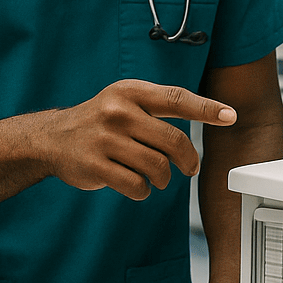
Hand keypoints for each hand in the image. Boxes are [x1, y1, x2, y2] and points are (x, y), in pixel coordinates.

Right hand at [42, 80, 234, 199]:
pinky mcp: (94, 166)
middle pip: (172, 140)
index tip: (230, 116)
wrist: (52, 138)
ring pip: (157, 167)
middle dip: (187, 159)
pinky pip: (136, 186)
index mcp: (129, 92)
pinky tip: (136, 185)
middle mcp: (117, 111)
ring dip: (163, 178)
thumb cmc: (100, 121)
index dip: (206, 108)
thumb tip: (212, 116)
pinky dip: (142, 191)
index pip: (176, 98)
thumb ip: (159, 107)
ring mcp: (104, 139)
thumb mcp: (124, 100)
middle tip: (190, 168)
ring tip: (157, 177)